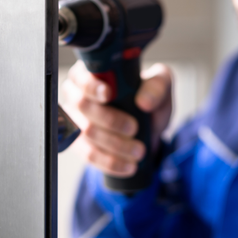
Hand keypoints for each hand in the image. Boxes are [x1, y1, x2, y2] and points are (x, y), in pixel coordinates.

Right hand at [61, 61, 172, 177]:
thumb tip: (144, 100)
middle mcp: (78, 94)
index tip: (108, 94)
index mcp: (93, 72)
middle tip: (134, 128)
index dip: (91, 85)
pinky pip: (89, 155)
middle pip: (82, 105)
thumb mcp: (161, 86)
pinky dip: (111, 162)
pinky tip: (128, 165)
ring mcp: (77, 120)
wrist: (149, 128)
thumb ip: (157, 86)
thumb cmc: (148, 98)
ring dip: (115, 144)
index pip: (81, 76)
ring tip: (139, 150)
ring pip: (86, 132)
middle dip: (109, 119)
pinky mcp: (80, 144)